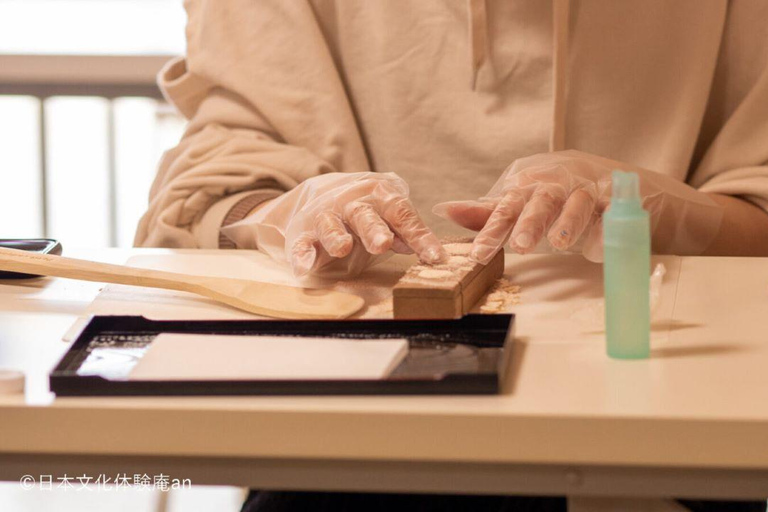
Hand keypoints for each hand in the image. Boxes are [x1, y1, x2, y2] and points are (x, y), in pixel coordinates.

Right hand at [224, 172, 445, 276]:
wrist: (322, 194)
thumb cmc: (368, 210)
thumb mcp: (389, 213)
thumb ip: (406, 230)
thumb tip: (430, 251)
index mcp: (380, 196)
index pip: (403, 215)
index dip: (420, 236)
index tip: (435, 257)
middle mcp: (352, 203)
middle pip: (365, 215)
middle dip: (374, 229)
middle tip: (383, 244)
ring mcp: (326, 215)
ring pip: (330, 224)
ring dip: (336, 236)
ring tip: (342, 248)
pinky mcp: (304, 231)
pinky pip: (302, 241)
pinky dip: (302, 253)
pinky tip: (305, 266)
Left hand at [434, 150, 722, 262]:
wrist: (625, 184)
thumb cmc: (563, 195)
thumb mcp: (526, 201)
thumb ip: (489, 211)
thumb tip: (443, 210)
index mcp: (534, 180)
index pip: (508, 203)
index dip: (492, 228)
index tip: (477, 254)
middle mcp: (561, 180)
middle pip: (542, 198)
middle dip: (530, 221)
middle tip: (520, 245)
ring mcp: (592, 187)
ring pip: (579, 202)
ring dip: (568, 222)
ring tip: (558, 244)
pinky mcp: (622, 199)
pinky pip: (612, 216)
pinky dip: (604, 233)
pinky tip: (594, 252)